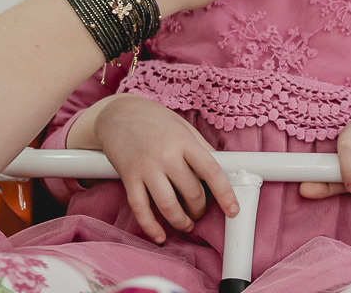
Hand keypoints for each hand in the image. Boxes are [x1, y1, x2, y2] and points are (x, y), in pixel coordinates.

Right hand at [69, 94, 237, 243]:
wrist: (117, 114)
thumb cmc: (155, 120)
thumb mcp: (184, 127)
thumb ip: (201, 148)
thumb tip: (223, 168)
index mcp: (185, 141)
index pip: (211, 170)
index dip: (225, 193)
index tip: (233, 210)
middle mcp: (166, 155)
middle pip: (191, 192)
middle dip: (199, 209)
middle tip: (200, 211)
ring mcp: (146, 168)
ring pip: (168, 205)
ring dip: (180, 221)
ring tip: (186, 224)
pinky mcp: (128, 178)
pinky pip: (140, 209)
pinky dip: (151, 226)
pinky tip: (160, 236)